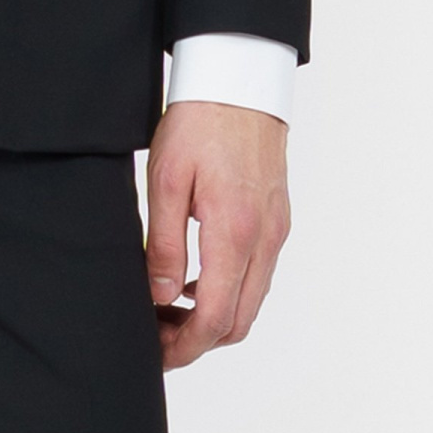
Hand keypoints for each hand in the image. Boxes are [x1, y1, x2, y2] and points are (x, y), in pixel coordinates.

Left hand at [144, 99, 289, 370]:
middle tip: (156, 337)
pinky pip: (257, 275)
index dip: (184, 346)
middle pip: (238, 321)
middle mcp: (265, 239)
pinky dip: (229, 292)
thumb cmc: (199, 122)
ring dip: (214, 318)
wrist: (239, 80)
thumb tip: (161, 298)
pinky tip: (194, 280)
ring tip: (168, 310)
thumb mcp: (166, 180)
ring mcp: (276, 231)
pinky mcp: (277, 220)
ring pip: (250, 301)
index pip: (216, 318)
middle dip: (198, 341)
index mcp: (235, 232)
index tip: (156, 352)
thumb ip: (165, 245)